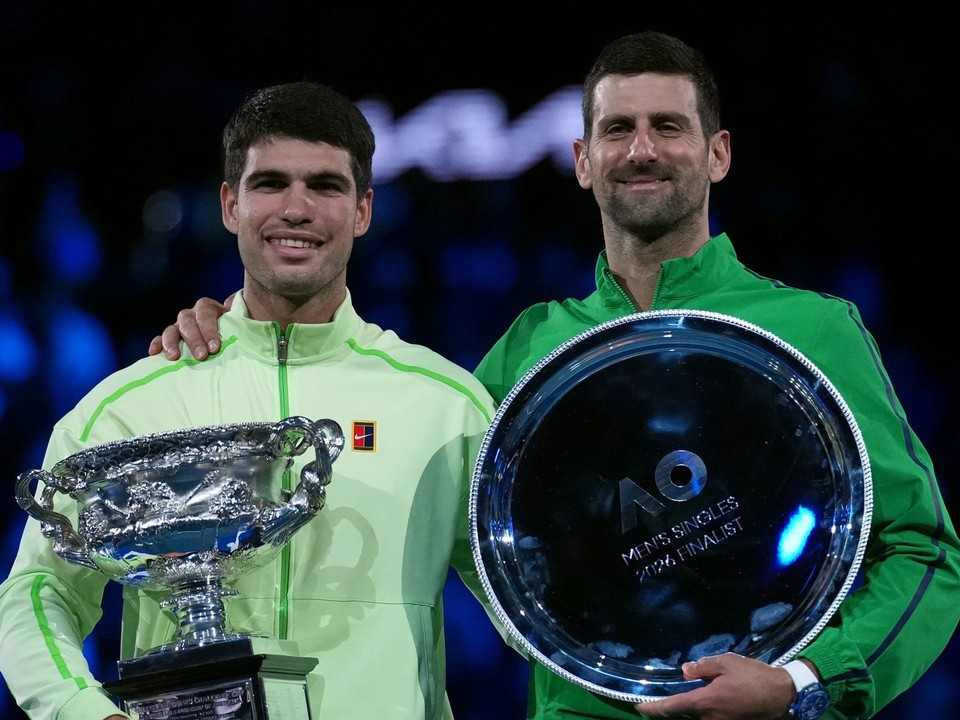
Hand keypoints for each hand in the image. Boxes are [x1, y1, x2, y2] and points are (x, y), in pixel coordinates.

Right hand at [147, 293, 234, 360]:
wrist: (228, 334)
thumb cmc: (234, 330)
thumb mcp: (239, 321)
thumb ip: (239, 314)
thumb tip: (234, 306)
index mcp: (208, 308)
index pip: (206, 314)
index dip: (209, 330)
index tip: (215, 347)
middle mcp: (192, 314)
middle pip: (188, 322)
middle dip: (194, 339)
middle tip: (201, 356)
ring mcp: (179, 325)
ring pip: (171, 329)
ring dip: (171, 342)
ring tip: (174, 357)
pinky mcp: (171, 336)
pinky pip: (160, 338)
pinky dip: (157, 344)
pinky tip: (154, 353)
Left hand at [636, 653, 795, 719]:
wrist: (783, 695)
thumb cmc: (754, 676)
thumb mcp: (727, 663)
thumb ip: (703, 667)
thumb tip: (685, 671)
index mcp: (705, 701)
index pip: (671, 707)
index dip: (653, 708)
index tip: (639, 706)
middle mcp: (710, 718)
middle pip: (684, 713)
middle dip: (673, 705)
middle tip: (664, 695)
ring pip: (698, 716)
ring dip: (693, 706)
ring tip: (694, 691)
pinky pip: (711, 718)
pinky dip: (706, 709)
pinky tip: (712, 696)